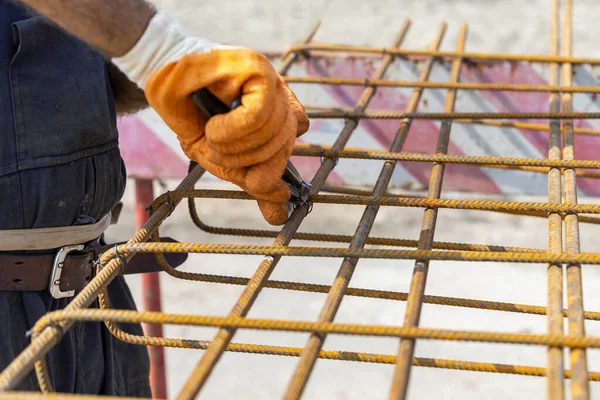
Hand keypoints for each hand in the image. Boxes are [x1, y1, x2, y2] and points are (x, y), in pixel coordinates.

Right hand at [112, 10, 308, 224]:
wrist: (160, 77)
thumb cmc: (189, 114)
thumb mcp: (218, 157)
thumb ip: (250, 181)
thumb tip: (280, 214)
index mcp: (276, 119)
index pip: (289, 150)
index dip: (275, 173)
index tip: (264, 189)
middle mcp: (279, 98)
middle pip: (286, 145)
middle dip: (250, 162)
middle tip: (218, 153)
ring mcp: (272, 80)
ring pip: (274, 132)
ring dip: (234, 148)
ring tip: (212, 136)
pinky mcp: (257, 68)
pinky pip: (259, 116)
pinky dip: (233, 131)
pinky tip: (215, 128)